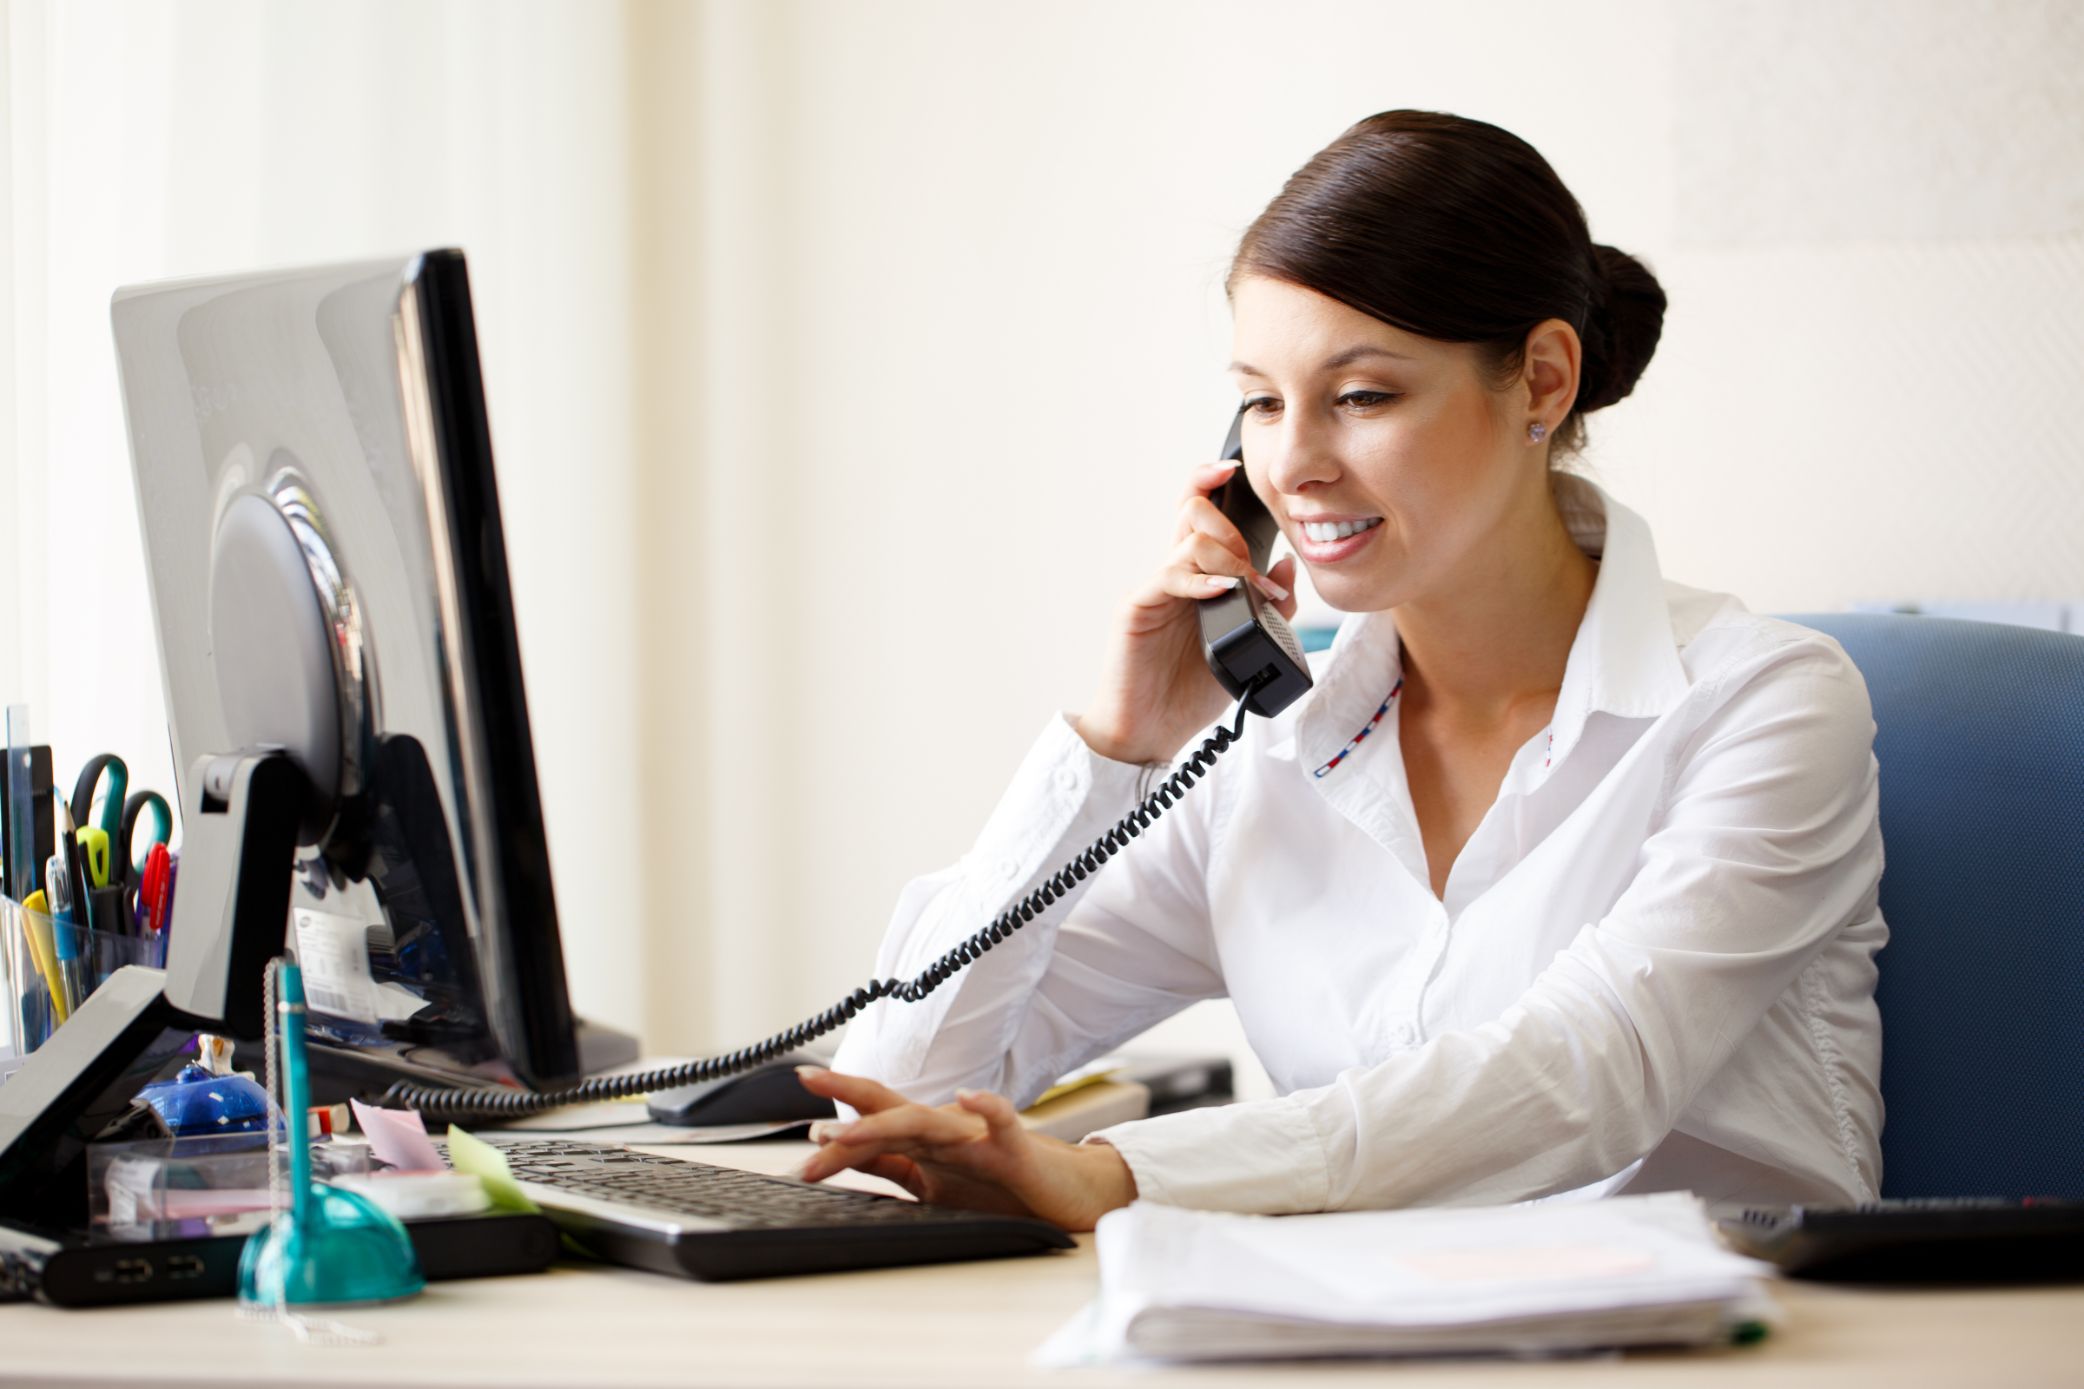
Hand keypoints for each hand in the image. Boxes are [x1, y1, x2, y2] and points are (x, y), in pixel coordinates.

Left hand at [793, 1067, 1137, 1231]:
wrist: (1065, 1192)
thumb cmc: (998, 1183)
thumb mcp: (931, 1180)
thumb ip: (886, 1162)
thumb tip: (831, 1145)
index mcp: (925, 1138)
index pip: (872, 1115)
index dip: (834, 1107)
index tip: (796, 1098)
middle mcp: (946, 1129)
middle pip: (890, 1108)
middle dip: (847, 1097)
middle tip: (807, 1085)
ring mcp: (979, 1138)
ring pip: (929, 1121)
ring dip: (887, 1123)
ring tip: (849, 1132)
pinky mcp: (1015, 1151)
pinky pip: (1003, 1124)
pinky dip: (989, 1107)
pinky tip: (971, 1097)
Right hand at [1076, 460, 1298, 766]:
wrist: (1149, 732)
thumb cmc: (1190, 692)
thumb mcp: (1247, 647)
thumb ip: (1271, 609)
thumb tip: (1288, 567)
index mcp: (1194, 578)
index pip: (1198, 515)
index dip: (1209, 483)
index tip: (1233, 469)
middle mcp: (1172, 575)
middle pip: (1193, 512)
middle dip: (1233, 529)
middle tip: (1253, 571)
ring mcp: (1155, 589)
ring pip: (1189, 539)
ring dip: (1231, 558)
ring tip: (1250, 592)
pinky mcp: (1138, 608)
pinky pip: (1171, 575)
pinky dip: (1201, 579)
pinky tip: (1223, 592)